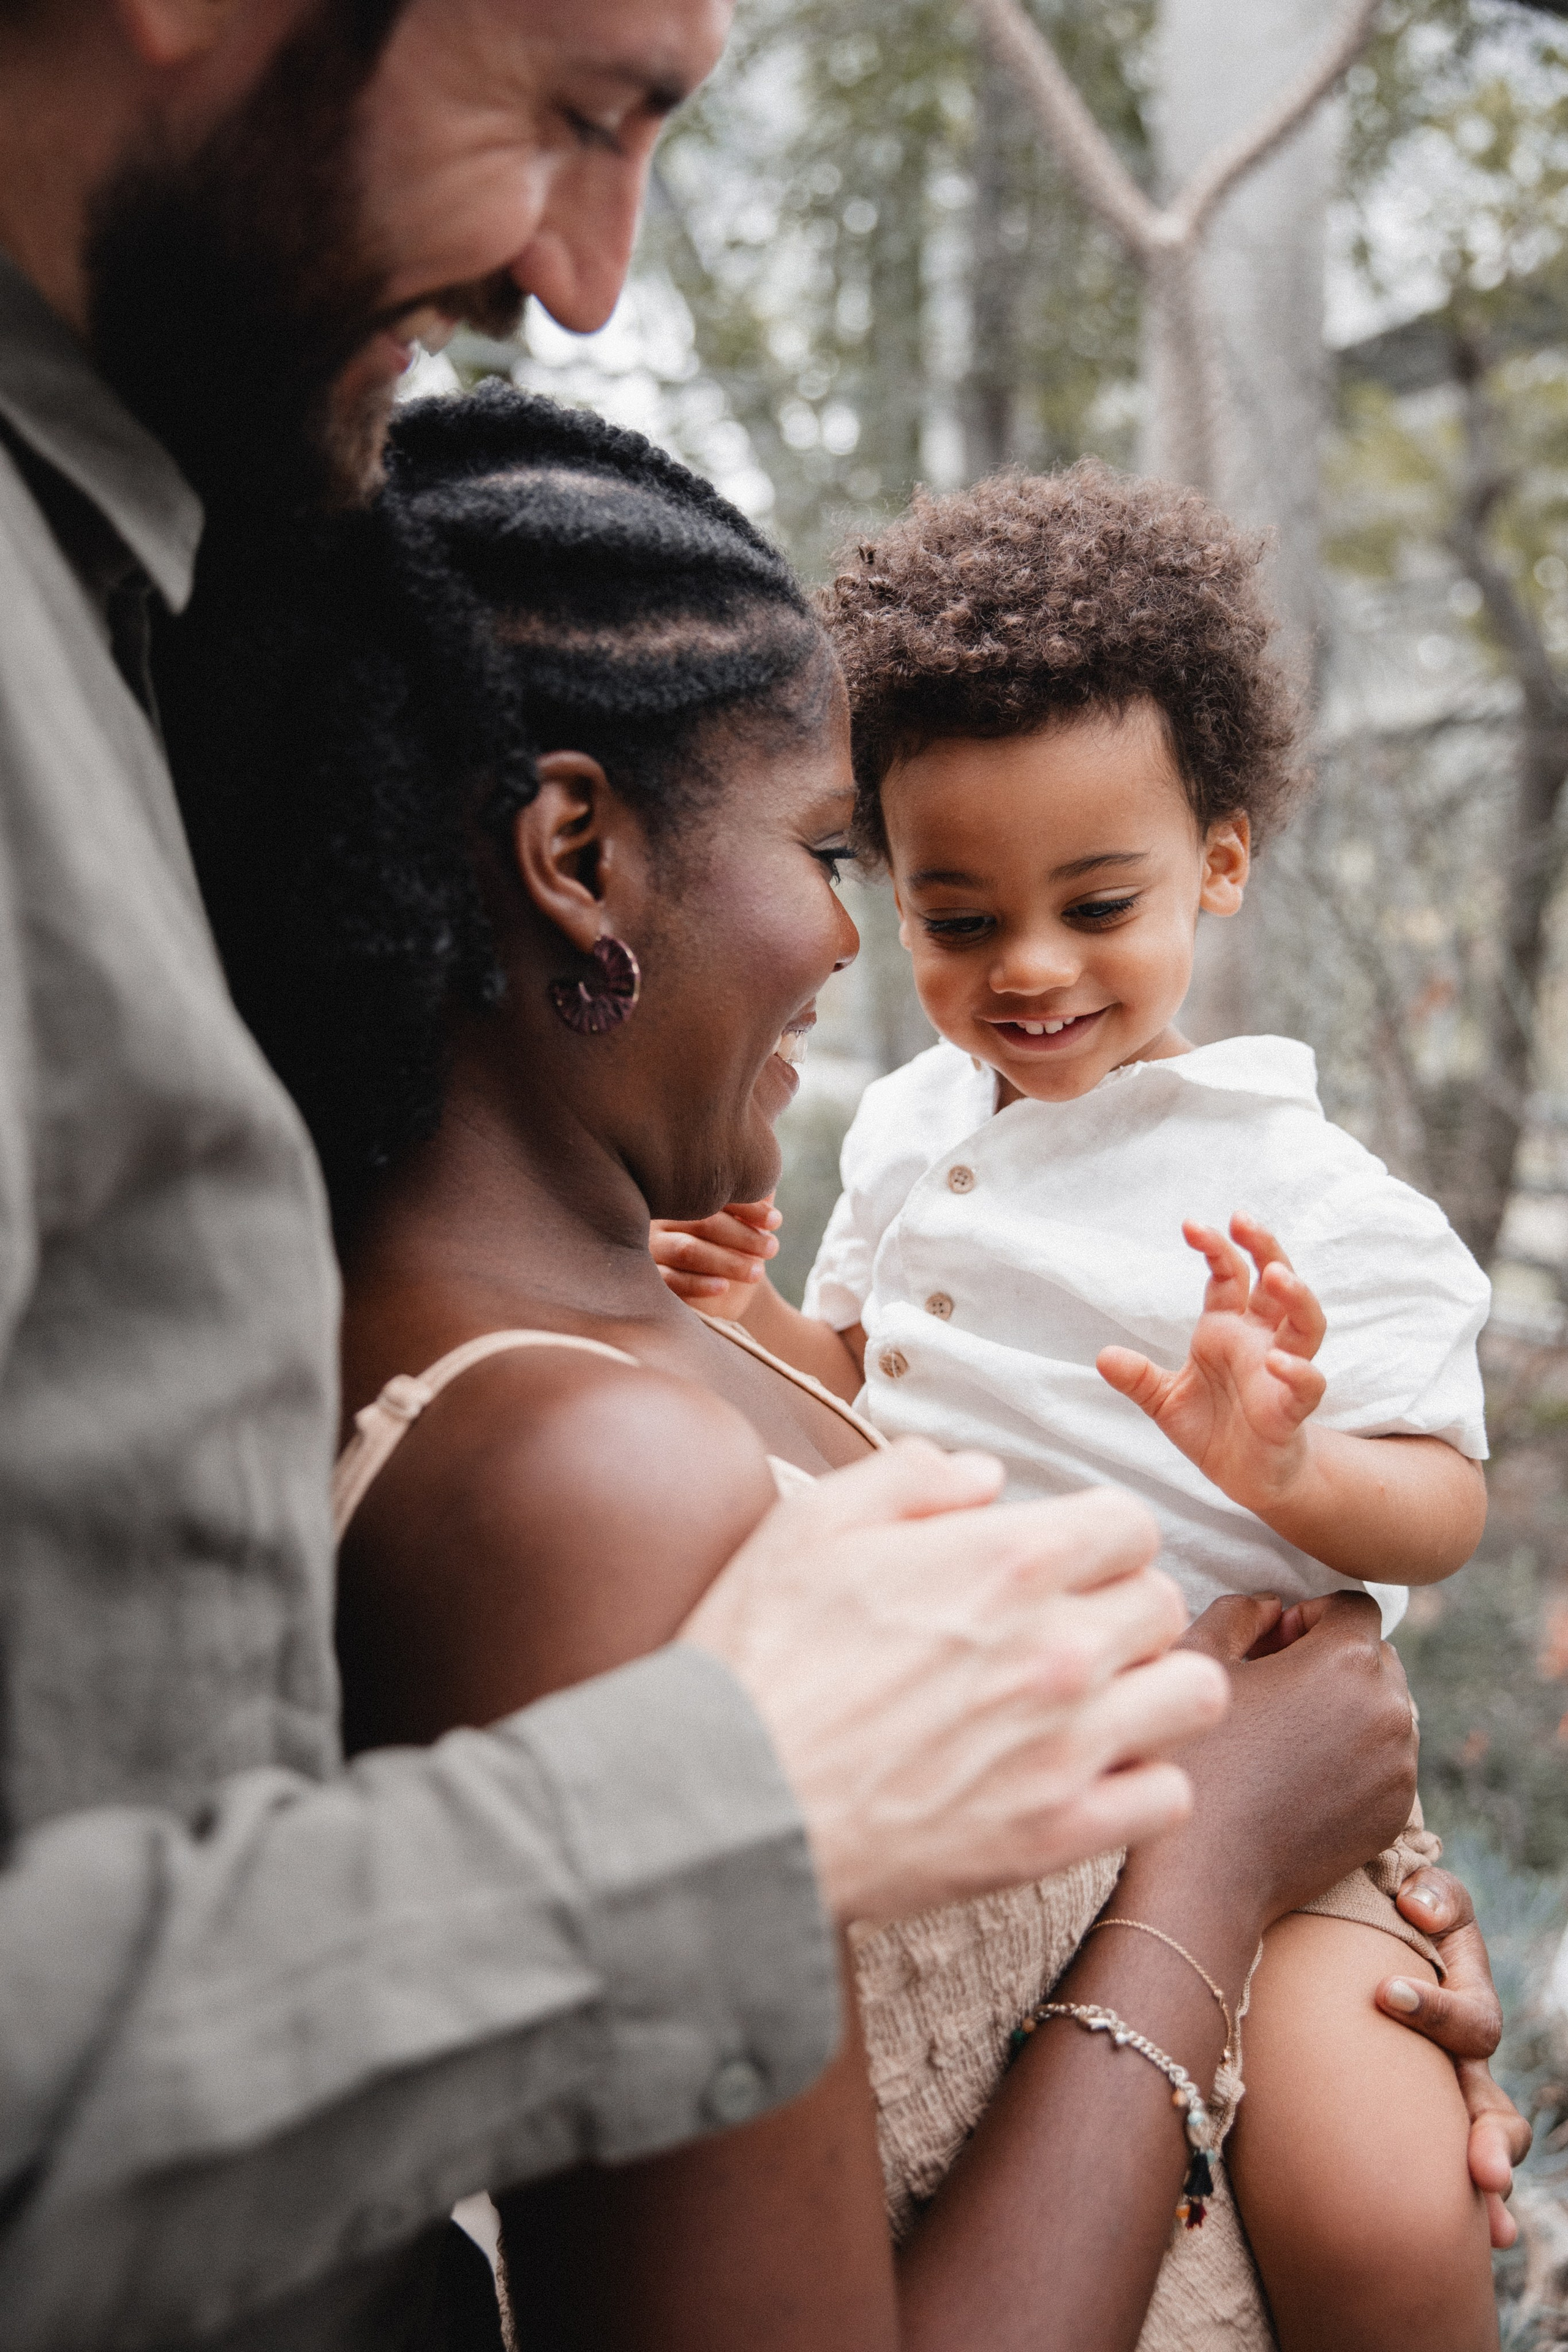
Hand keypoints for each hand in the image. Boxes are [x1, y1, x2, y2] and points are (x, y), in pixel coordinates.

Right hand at [650, 1198, 778, 1317]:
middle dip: (742, 1235)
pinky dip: (699, 1283)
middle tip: (772, 1248)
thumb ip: (754, 1197)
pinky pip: (671, 1280)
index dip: (747, 1205)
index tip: (775, 1220)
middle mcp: (663, 1218)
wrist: (720, 1293)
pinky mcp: (653, 1278)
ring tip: (758, 1272)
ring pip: (687, 1250)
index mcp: (686, 1197)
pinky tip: (724, 1286)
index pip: (715, 1194)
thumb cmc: (733, 1248)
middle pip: (703, 1222)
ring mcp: (653, 1247)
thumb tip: (766, 1170)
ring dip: (727, 1261)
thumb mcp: (746, 1223)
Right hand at [680, 1442, 1229, 1923]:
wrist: (729, 1803)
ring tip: (1095, 1699)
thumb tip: (987, 1475)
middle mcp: (1059, 1647)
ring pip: (1193, 1695)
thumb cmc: (760, 1657)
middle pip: (1163, 1602)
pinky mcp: (1057, 1833)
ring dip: (1152, 1688)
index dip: (1096, 1536)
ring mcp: (1067, 1746)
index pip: (1130, 1523)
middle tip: (1063, 1629)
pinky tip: (1084, 1773)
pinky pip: (1166, 1796)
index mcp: (1008, 1559)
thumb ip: (913, 1474)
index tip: (1058, 1561)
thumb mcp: (814, 1522)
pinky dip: (1139, 1782)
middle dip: (1120, 1605)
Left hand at [1097, 1213, 1327, 1515]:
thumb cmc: (1212, 1428)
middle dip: (1265, 1248)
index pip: (1229, 1276)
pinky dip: (1298, 1371)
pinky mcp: (1293, 1408)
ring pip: (1307, 1323)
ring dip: (1297, 1297)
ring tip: (1277, 1275)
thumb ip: (1139, 1379)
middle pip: (1277, 1283)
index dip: (1215, 1248)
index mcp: (1228, 1329)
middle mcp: (1261, 1340)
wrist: (1243, 1477)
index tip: (1190, 1225)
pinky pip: (1308, 1384)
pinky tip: (1279, 1362)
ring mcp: (1282, 1371)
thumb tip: (1103, 1356)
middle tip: (1244, 1221)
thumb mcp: (1164, 1401)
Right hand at [1117, 1591, 1417, 1943]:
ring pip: (1383, 1712)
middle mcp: (1390, 1710)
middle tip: (1273, 1691)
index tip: (1271, 1645)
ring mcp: (1399, 1768)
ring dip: (1346, 1711)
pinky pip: (1384, 1763)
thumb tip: (1275, 1608)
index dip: (1310, 1615)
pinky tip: (1297, 1780)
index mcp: (1346, 1661)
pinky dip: (1352, 1759)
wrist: (1206, 1871)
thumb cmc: (1193, 1757)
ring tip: (1284, 1740)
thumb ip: (1242, 1611)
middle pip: (1375, 1659)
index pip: (1354, 1607)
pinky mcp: (1394, 1814)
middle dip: (1331, 1663)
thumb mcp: (1197, 1660)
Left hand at [1378, 1866, 1532, 2247]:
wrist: (1373, 1936)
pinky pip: (1451, 2175)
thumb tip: (1418, 1910)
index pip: (1470, 2019)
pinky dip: (1471, 2211)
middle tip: (1479, 2170)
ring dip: (1485, 2182)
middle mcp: (1467, 2064)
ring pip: (1484, 2149)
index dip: (1433, 2009)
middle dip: (1488, 2140)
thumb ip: (1433, 1896)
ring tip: (1481, 2213)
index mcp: (1468, 2004)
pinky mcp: (1420, 2126)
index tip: (1384, 1992)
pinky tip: (1481, 2244)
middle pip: (1492, 2108)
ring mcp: (1450, 2100)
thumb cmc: (1399, 1914)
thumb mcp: (1422, 1897)